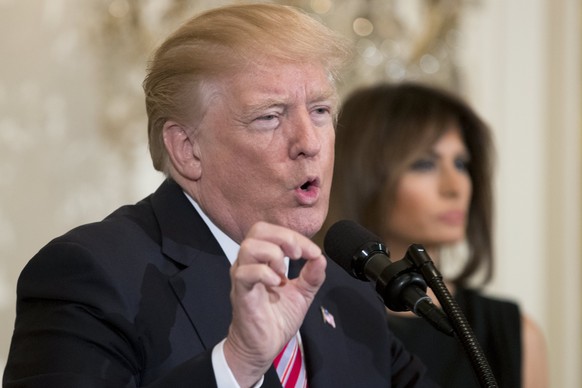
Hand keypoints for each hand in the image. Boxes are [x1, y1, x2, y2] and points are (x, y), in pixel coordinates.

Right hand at [223, 221, 326, 385]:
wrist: (264, 346)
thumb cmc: (276, 318)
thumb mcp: (302, 293)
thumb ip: (312, 275)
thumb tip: (321, 257)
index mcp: (262, 259)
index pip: (274, 232)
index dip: (296, 237)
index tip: (313, 252)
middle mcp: (249, 263)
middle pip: (258, 230)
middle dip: (284, 237)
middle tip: (298, 254)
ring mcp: (243, 276)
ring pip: (249, 246)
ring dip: (273, 254)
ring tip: (284, 272)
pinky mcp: (241, 293)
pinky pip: (245, 273)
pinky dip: (265, 273)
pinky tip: (278, 284)